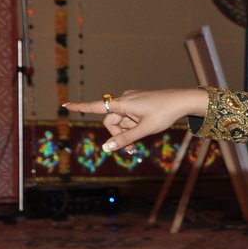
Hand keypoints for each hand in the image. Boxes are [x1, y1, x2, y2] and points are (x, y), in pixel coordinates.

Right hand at [63, 88, 208, 151]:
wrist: (182, 101)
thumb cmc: (164, 114)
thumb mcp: (144, 130)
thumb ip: (125, 139)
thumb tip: (106, 148)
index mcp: (123, 103)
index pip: (97, 106)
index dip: (80, 108)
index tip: (65, 105)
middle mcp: (124, 99)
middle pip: (111, 121)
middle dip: (118, 135)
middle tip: (131, 150)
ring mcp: (132, 100)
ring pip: (121, 120)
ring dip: (127, 131)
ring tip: (142, 136)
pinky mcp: (138, 101)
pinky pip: (129, 116)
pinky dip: (132, 124)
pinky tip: (146, 125)